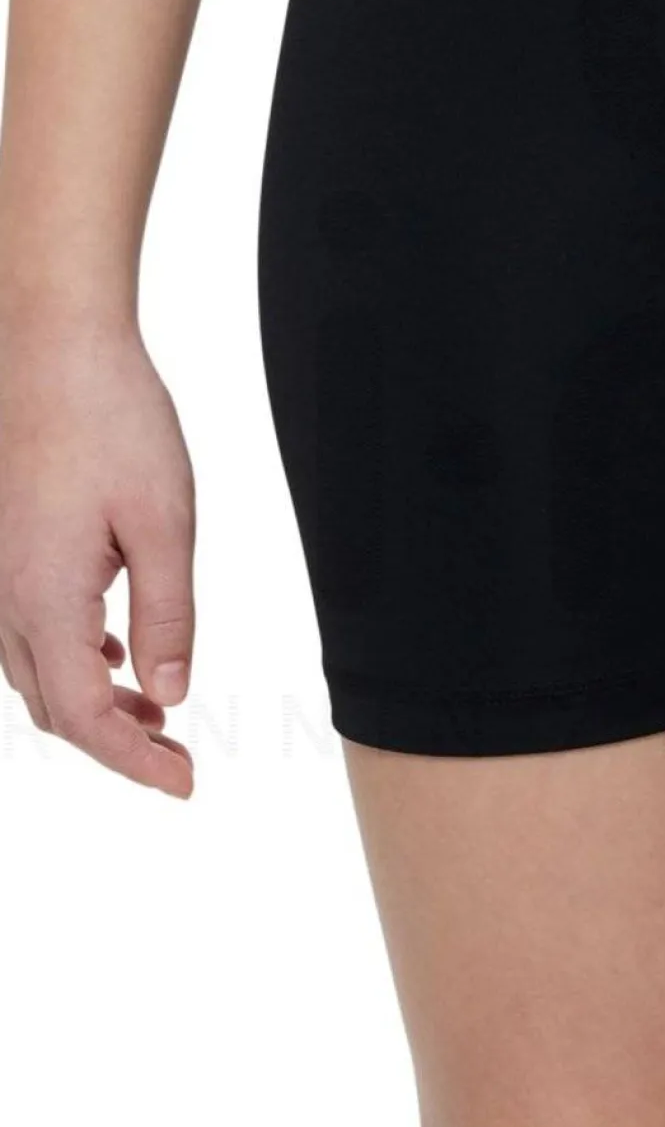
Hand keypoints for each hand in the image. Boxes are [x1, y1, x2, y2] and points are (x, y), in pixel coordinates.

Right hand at [0, 313, 194, 794]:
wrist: (51, 342)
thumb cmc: (113, 420)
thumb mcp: (164, 522)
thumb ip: (167, 616)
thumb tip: (168, 695)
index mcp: (43, 598)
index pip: (83, 718)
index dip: (133, 762)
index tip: (184, 783)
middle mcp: (2, 596)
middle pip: (52, 706)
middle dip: (114, 741)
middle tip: (179, 753)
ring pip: (33, 671)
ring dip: (91, 702)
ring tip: (155, 711)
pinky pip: (23, 629)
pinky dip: (70, 659)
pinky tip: (115, 652)